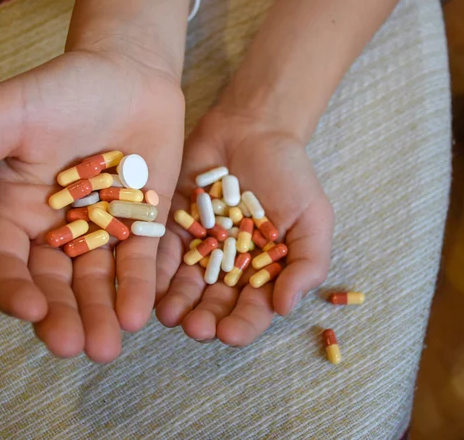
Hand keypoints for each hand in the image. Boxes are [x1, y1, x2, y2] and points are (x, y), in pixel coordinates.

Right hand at [0, 49, 183, 361]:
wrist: (129, 74)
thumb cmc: (62, 88)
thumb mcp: (6, 112)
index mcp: (15, 211)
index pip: (5, 263)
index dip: (13, 290)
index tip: (30, 309)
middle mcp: (56, 230)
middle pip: (55, 285)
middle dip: (64, 317)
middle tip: (77, 347)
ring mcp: (101, 231)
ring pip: (97, 282)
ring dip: (102, 313)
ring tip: (109, 344)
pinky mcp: (142, 224)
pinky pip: (139, 262)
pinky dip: (138, 286)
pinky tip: (140, 311)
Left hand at [155, 107, 333, 345]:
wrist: (255, 129)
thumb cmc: (291, 175)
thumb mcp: (313, 218)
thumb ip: (306, 263)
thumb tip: (284, 307)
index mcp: (262, 272)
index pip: (253, 307)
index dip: (243, 324)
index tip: (230, 333)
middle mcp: (227, 267)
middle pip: (214, 301)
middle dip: (204, 318)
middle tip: (195, 327)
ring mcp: (198, 247)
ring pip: (184, 283)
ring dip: (176, 302)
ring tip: (169, 315)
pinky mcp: (172, 225)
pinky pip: (162, 252)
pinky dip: (156, 269)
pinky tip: (150, 284)